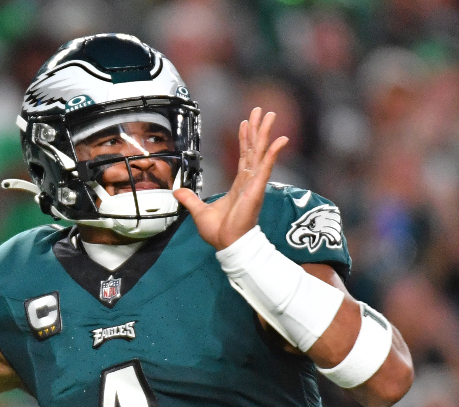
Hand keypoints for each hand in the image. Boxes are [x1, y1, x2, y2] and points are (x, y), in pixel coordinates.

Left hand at [174, 107, 288, 249]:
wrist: (228, 244)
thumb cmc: (219, 232)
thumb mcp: (199, 211)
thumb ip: (190, 199)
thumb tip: (178, 191)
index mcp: (239, 185)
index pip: (243, 156)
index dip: (244, 139)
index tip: (246, 122)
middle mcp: (249, 181)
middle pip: (254, 149)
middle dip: (258, 129)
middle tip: (262, 110)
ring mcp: (254, 184)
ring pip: (261, 152)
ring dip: (266, 133)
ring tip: (270, 115)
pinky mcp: (257, 189)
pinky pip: (266, 167)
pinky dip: (273, 153)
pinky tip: (281, 140)